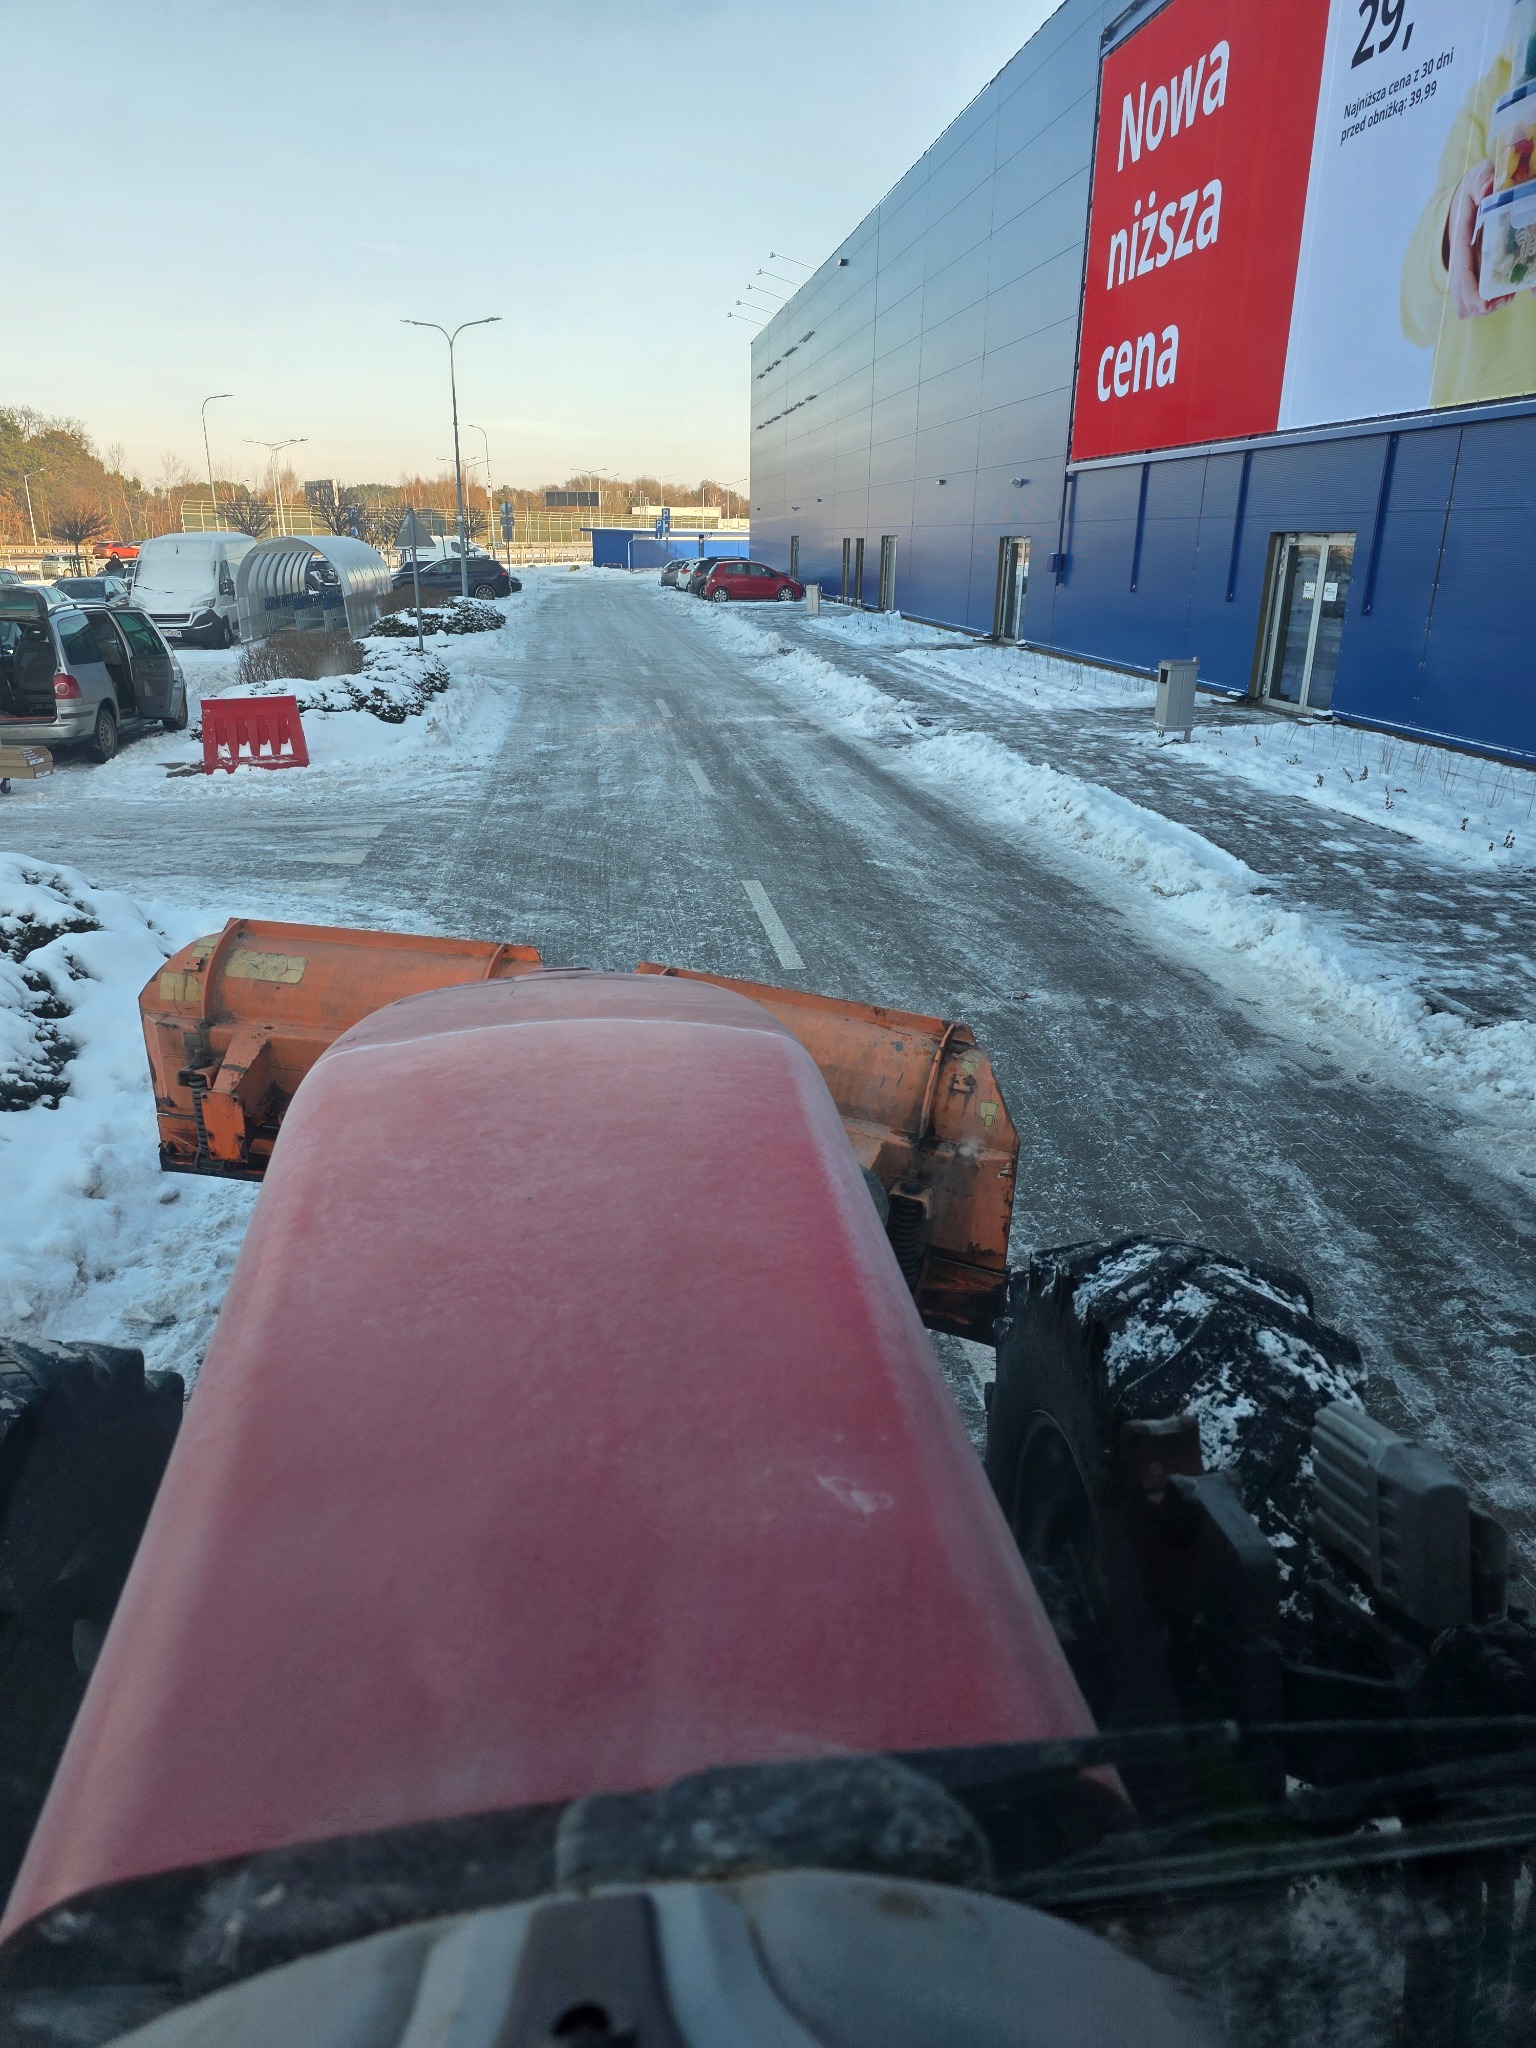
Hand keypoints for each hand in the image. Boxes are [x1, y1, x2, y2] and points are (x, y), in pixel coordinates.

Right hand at [1446, 158, 1513, 316]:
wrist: (1470, 192)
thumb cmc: (1476, 186)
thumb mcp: (1478, 178)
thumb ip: (1481, 182)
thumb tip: (1486, 192)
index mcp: (1460, 245)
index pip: (1461, 279)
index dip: (1472, 297)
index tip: (1487, 303)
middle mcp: (1461, 264)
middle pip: (1463, 303)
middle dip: (1484, 307)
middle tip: (1508, 294)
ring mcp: (1467, 271)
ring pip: (1469, 305)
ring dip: (1489, 306)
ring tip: (1509, 293)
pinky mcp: (1476, 273)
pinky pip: (1479, 298)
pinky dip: (1493, 300)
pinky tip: (1509, 287)